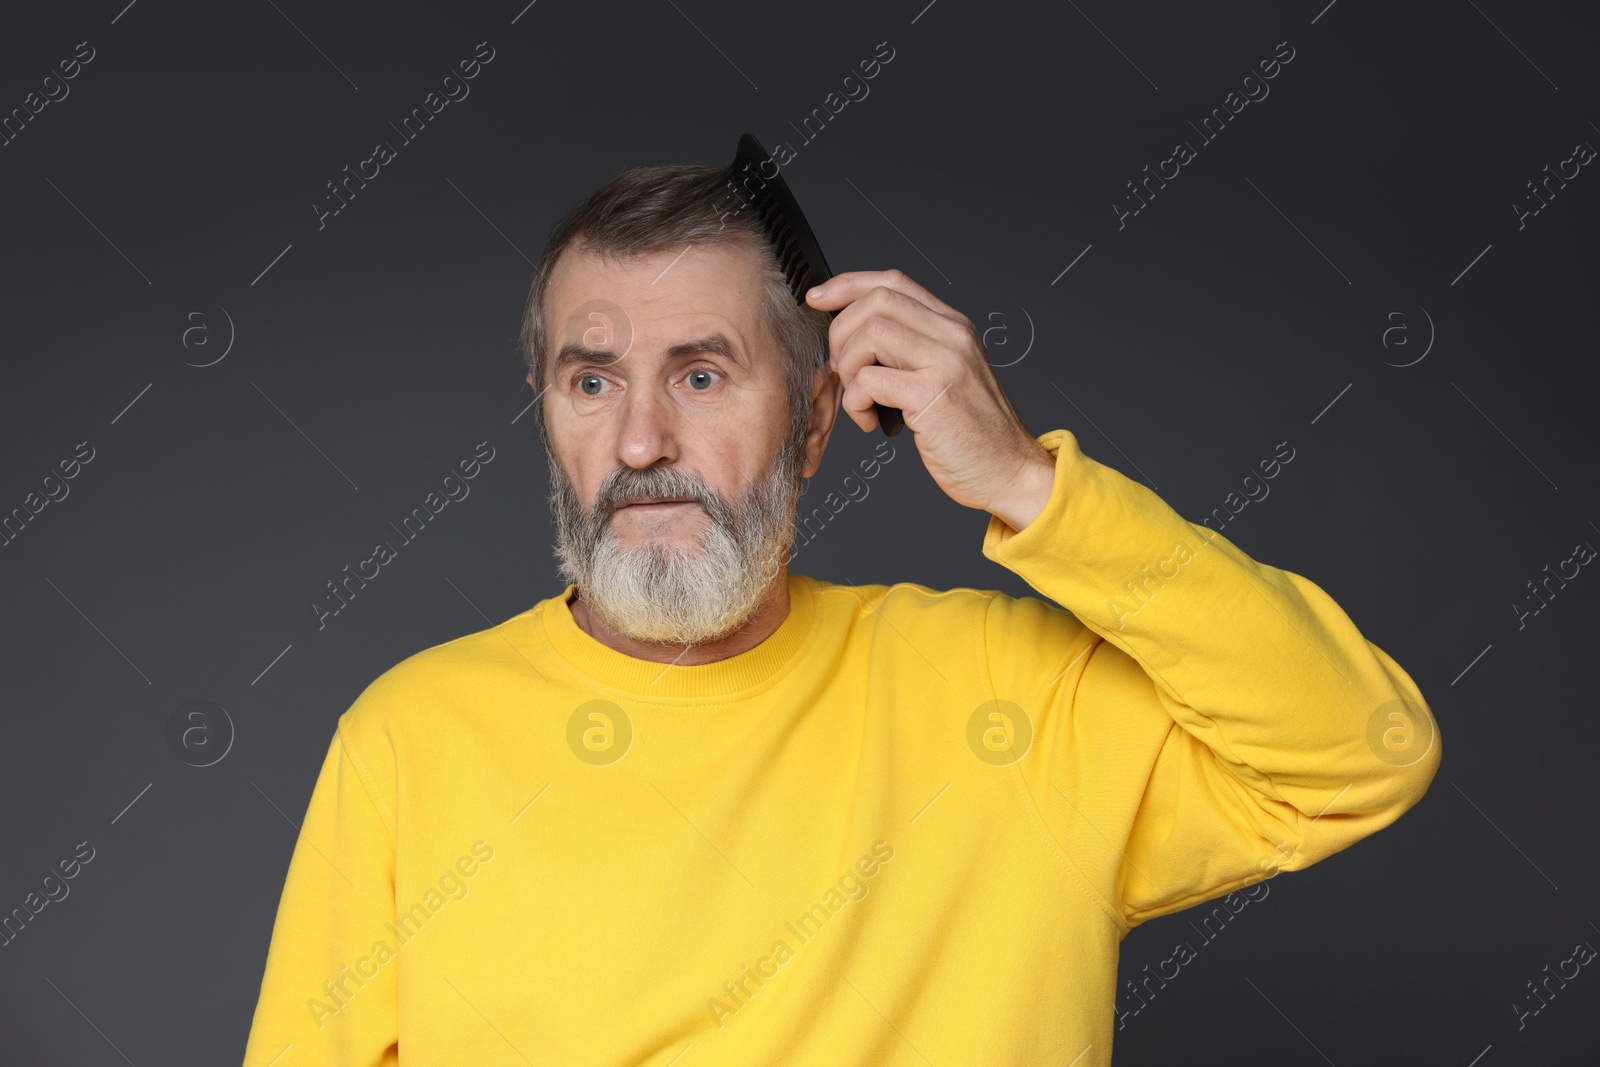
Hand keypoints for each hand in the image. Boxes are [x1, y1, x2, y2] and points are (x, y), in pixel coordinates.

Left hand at [807, 269, 1057, 530]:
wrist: (1011, 471)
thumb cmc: (975, 434)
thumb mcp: (946, 376)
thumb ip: (911, 351)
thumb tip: (855, 340)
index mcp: (953, 327)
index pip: (893, 282)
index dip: (847, 285)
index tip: (819, 298)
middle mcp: (953, 336)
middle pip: (876, 301)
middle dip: (841, 332)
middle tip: (841, 370)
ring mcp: (946, 362)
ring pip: (871, 332)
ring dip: (848, 367)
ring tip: (858, 398)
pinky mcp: (933, 395)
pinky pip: (870, 380)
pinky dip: (855, 401)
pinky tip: (870, 421)